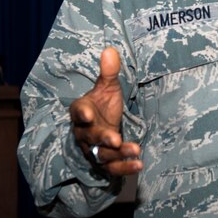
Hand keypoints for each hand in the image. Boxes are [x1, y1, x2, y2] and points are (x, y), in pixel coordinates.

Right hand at [69, 46, 142, 175]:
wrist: (102, 124)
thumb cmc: (102, 103)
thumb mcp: (107, 87)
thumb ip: (109, 72)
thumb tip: (110, 49)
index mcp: (82, 110)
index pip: (79, 111)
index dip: (82, 114)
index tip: (88, 115)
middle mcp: (84, 132)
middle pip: (91, 136)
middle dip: (103, 138)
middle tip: (115, 140)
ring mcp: (93, 148)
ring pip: (102, 154)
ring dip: (118, 154)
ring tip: (135, 150)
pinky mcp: (104, 161)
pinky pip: (111, 167)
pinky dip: (124, 168)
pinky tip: (139, 165)